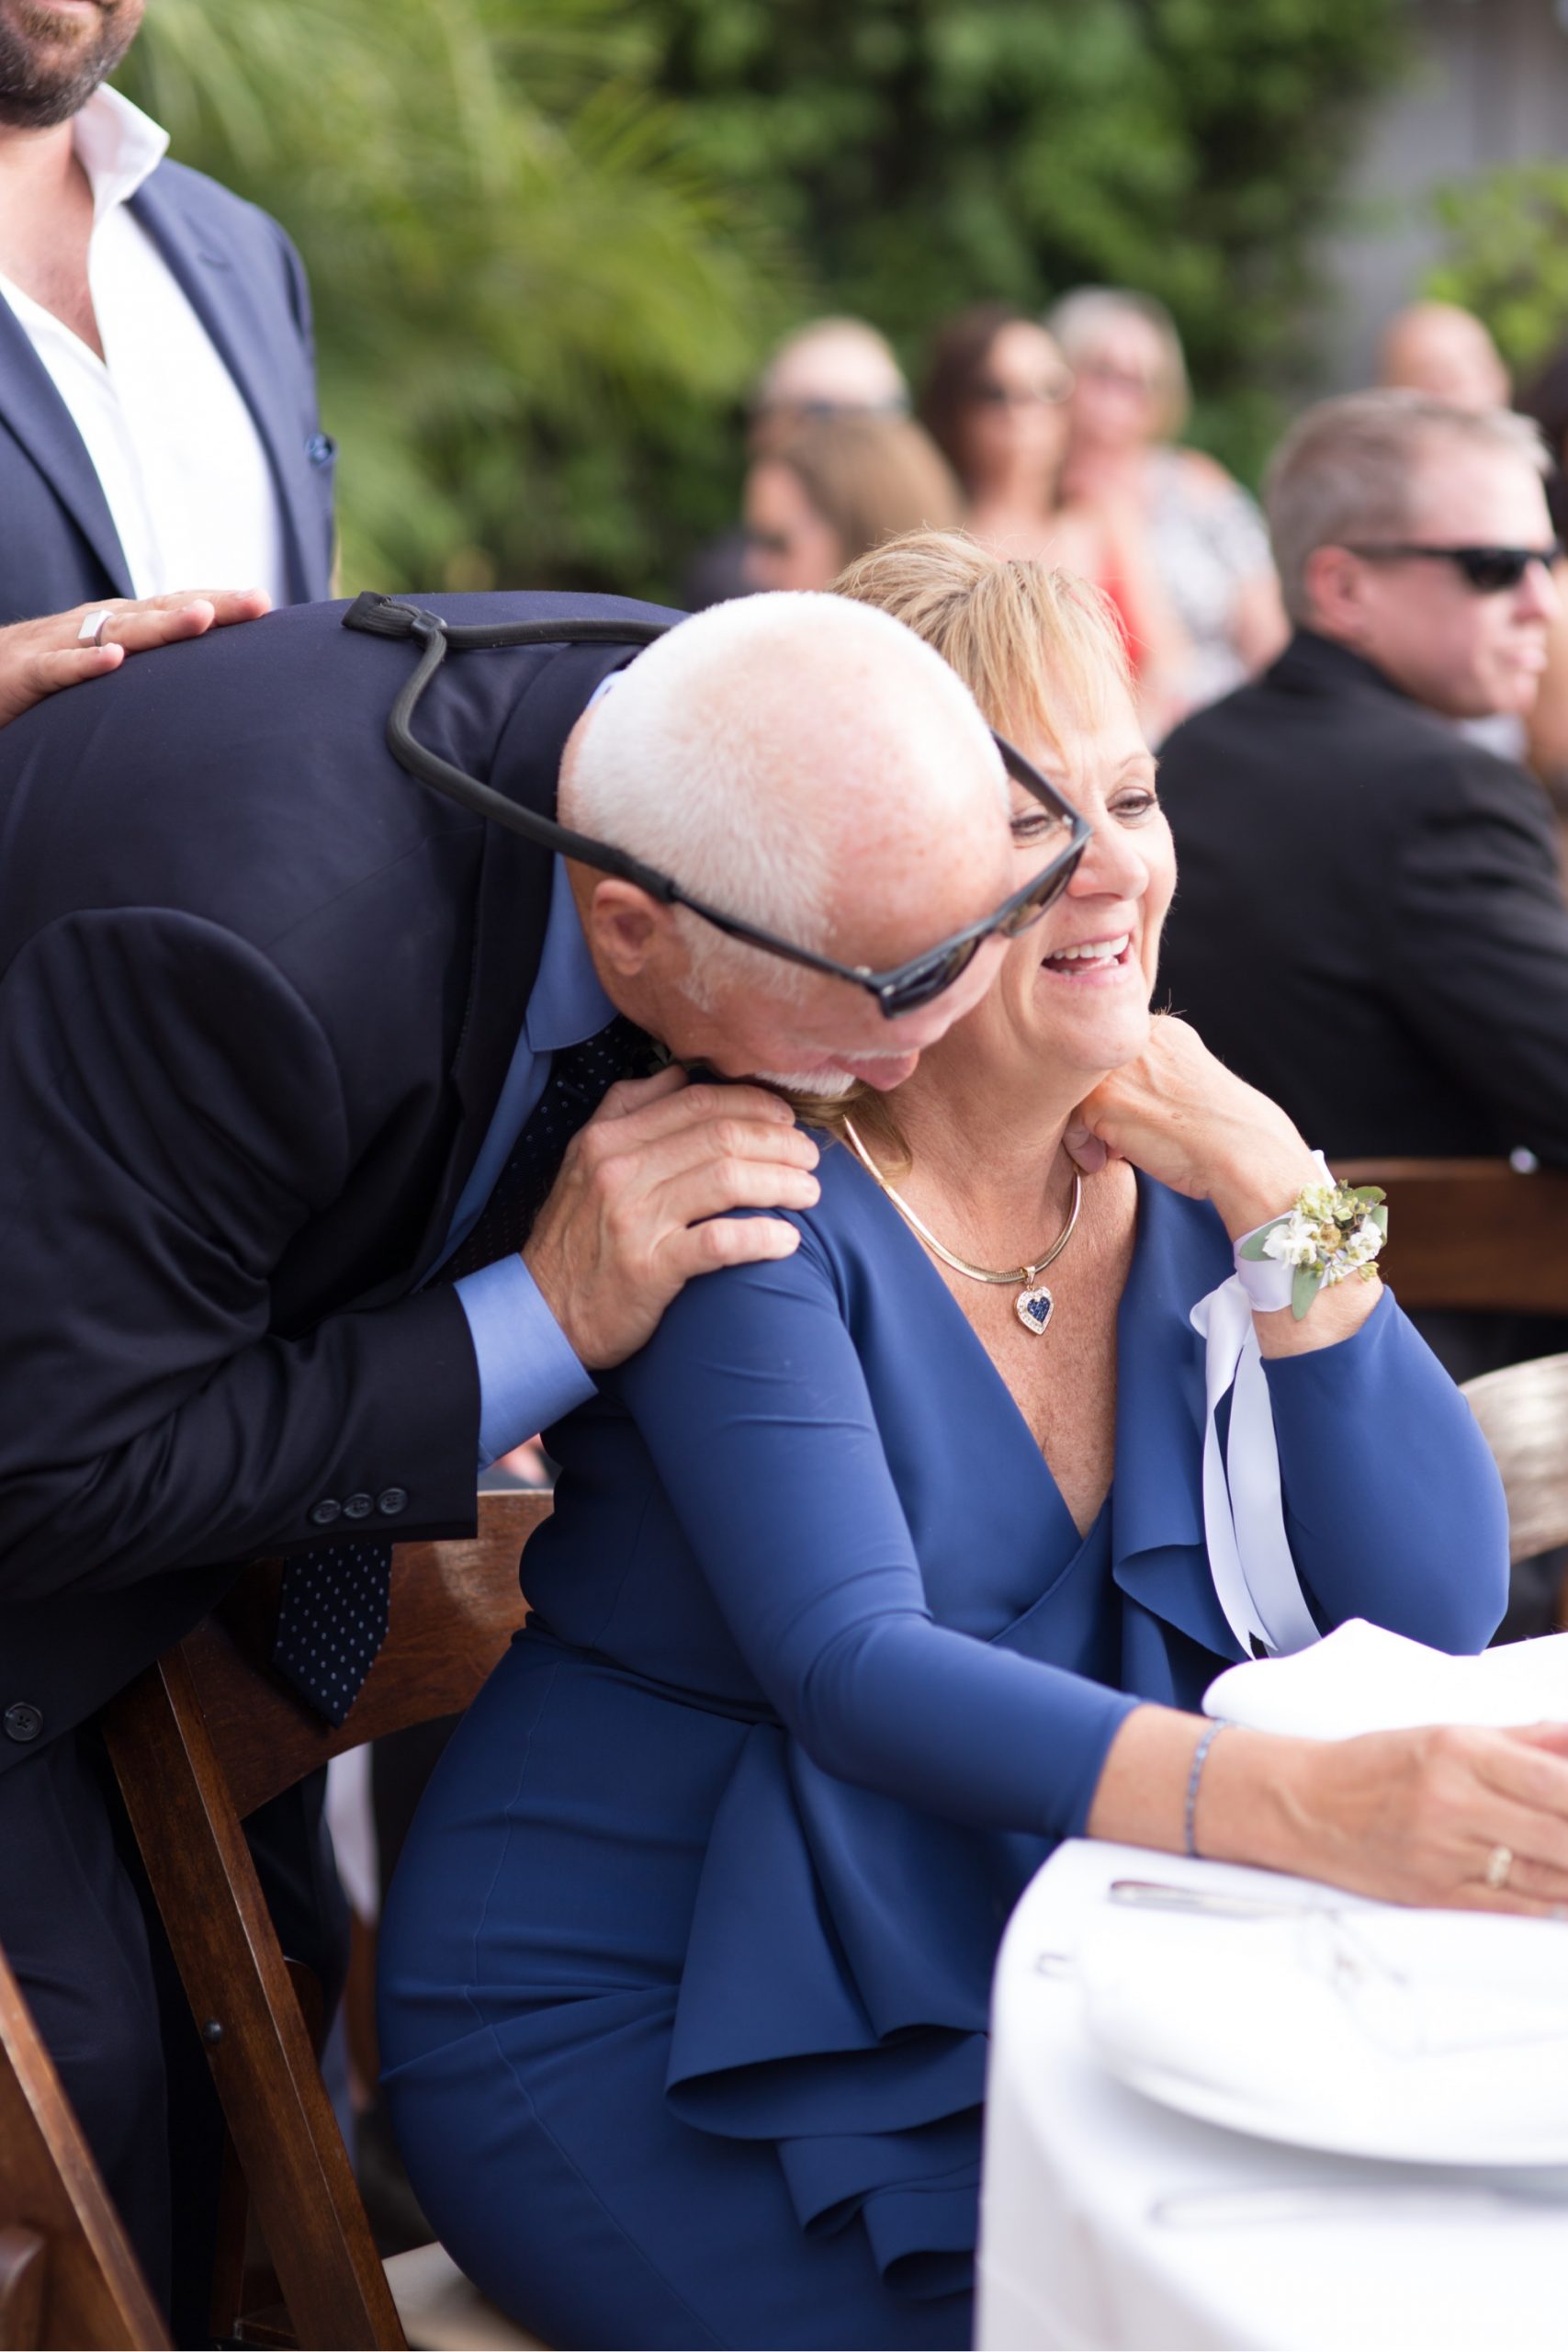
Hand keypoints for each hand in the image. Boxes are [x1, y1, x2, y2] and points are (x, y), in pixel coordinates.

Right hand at [0, 588, 270, 728]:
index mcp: (114, 625)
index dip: (218, 603)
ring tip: (202, 619)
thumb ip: (146, 673)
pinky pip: (59, 668)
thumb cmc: (41, 680)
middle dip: (209, 606)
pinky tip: (114, 661)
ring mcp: (58, 645)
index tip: (266, 605)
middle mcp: (93, 626)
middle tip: (257, 603)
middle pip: (159, 611)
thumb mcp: (101, 670)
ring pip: (117, 632)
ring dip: (161, 625)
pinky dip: (85, 664)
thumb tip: (204, 683)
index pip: (174, 607)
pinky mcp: (25, 674)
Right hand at [522, 1064, 820, 1367]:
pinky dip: (760, 1237)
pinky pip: (718, 1242)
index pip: (697, 1102)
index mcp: (609, 1138)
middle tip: (810, 1158)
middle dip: (779, 1143)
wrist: (542, 1312)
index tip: (786, 1121)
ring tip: (810, 1193)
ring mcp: (634, 1220)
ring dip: (781, 1183)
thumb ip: (629, 1109)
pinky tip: (787, 1240)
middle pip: (721, 1137)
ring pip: (727, 1181)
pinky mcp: (649, 1269)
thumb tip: (679, 1074)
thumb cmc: (575, 1237)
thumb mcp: (584, 1159)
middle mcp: (620, 1171)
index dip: (753, 1105)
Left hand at [1067, 1013, 1317, 1236]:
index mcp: (1164, 1030)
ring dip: (1088, 1128)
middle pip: (1088, 1072)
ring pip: (1073, 1095)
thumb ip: (1155, 1075)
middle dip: (1098, 1109)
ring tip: (1113, 1152)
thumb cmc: (1223, 1132)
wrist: (1243, 1151)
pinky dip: (1081, 1147)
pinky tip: (1107, 1161)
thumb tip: (1119, 1098)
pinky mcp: (1102, 1098)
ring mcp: (1116, 1066)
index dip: (1116, 1091)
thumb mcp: (1190, 1084)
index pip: (1113, 1054)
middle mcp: (1136, 1038)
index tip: (1129, 1119)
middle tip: (1113, 1140)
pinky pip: (1069, 1124)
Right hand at [1237, 1720, 1567, 1917]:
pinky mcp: (1438, 1897)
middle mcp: (1453, 1803)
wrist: (1303, 1804)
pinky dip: (1549, 1901)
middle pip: (1560, 1836)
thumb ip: (1525, 1740)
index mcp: (1459, 1751)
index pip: (1556, 1782)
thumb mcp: (1447, 1733)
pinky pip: (1516, 1909)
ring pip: (1547, 1878)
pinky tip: (1559, 1889)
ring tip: (1565, 1854)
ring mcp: (1446, 1855)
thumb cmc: (1371, 1766)